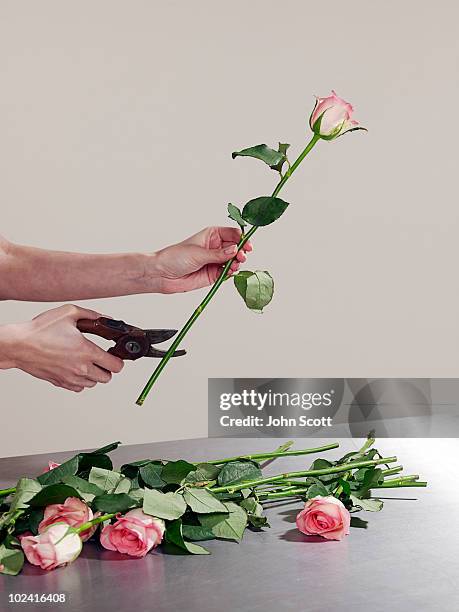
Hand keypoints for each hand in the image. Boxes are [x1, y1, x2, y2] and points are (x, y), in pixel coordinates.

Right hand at [4, 305, 123, 391]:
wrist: (19, 345)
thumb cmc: (39, 331)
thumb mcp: (69, 313)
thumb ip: (91, 315)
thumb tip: (104, 318)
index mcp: (86, 351)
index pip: (116, 365)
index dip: (119, 360)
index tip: (115, 355)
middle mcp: (80, 368)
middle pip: (107, 377)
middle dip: (108, 368)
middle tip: (102, 358)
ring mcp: (70, 377)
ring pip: (93, 384)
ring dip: (94, 375)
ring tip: (87, 362)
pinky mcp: (60, 382)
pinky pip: (78, 388)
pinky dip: (81, 380)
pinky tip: (76, 368)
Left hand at [153, 227, 252, 293]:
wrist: (162, 274)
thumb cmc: (176, 257)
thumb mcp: (198, 253)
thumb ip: (218, 254)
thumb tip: (235, 250)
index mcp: (212, 235)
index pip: (232, 233)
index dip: (241, 238)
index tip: (246, 245)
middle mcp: (216, 247)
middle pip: (236, 247)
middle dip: (241, 251)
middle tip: (241, 257)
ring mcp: (216, 261)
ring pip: (234, 260)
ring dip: (237, 263)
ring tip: (234, 265)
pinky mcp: (214, 274)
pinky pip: (228, 272)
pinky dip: (231, 272)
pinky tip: (229, 272)